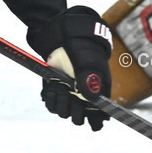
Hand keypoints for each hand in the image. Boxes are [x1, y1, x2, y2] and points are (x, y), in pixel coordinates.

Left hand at [37, 6, 112, 130]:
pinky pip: (52, 104)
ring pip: (65, 112)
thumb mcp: (86, 57)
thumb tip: (92, 99)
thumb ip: (88, 76)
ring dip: (61, 104)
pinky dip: (50, 100)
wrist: (61, 31)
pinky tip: (50, 90)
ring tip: (59, 90)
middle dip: (75, 111)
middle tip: (70, 96)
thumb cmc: (80, 43)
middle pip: (81, 116)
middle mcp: (84, 94)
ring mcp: (69, 92)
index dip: (96, 120)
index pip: (101, 114)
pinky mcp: (55, 89)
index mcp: (99, 88)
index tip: (91, 121)